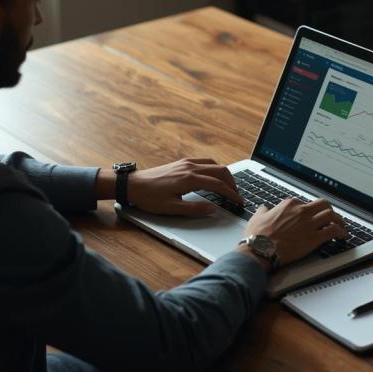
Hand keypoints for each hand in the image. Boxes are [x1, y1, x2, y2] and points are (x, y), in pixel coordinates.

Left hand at [127, 158, 244, 216]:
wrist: (132, 184)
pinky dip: (215, 169)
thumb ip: (194, 209)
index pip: (218, 185)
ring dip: (224, 174)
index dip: (232, 194)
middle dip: (232, 182)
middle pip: (220, 170)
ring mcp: (186, 163)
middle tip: (237, 195)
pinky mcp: (182, 162)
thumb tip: (213, 209)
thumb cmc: (149, 198)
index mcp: (189, 179)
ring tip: (228, 187)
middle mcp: (190, 167)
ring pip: (214, 164)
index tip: (239, 201)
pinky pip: (205, 162)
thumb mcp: (172, 209)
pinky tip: (214, 177)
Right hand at [241, 198, 346, 265]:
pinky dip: (340, 232)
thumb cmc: (258, 236)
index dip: (311, 210)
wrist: (260, 250)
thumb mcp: (257, 218)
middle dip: (330, 210)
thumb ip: (263, 211)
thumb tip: (264, 209)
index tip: (313, 215)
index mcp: (289, 205)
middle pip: (323, 205)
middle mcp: (301, 211)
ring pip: (331, 215)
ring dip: (339, 220)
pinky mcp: (314, 238)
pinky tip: (342, 236)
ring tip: (342, 226)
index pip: (306, 203)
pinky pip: (333, 231)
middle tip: (332, 217)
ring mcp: (309, 224)